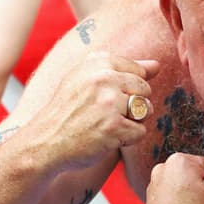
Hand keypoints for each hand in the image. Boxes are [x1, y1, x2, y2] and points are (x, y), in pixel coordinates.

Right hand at [32, 52, 159, 171]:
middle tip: (105, 114)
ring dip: (132, 122)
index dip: (128, 90)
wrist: (45, 141)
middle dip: (133, 105)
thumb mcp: (87, 80)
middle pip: (145, 90)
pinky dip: (127, 139)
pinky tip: (106, 138)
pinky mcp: (114, 127)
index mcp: (98, 62)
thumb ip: (124, 70)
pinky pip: (140, 132)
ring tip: (107, 124)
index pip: (139, 71)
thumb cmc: (68, 110)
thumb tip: (158, 66)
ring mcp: (109, 103)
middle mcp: (104, 78)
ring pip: (146, 110)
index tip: (106, 98)